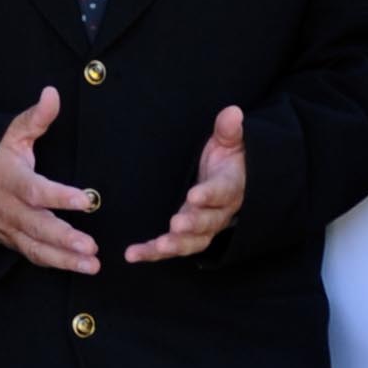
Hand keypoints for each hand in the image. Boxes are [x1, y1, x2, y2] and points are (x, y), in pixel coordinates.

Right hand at [0, 84, 99, 274]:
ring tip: (93, 265)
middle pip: (36, 227)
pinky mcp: (10, 240)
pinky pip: (33, 255)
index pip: (35, 190)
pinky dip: (55, 263)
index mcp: (9, 179)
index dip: (59, 196)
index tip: (86, 200)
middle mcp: (7, 208)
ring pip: (36, 248)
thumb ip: (35, 118)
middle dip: (64, 240)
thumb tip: (52, 93)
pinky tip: (79, 266)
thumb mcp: (9, 133)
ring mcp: (8, 228)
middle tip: (91, 247)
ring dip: (64, 260)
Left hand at [126, 107, 246, 263]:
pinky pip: (172, 247)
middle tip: (176, 225)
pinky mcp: (187, 235)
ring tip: (155, 247)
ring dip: (174, 246)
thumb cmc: (229, 159)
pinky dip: (152, 253)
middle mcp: (219, 212)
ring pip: (192, 241)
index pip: (222, 191)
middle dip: (192, 224)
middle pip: (209, 222)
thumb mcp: (230, 142)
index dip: (210, 195)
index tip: (195, 195)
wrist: (234, 180)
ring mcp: (203, 226)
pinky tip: (132, 255)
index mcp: (230, 187)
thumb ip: (228, 130)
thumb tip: (233, 111)